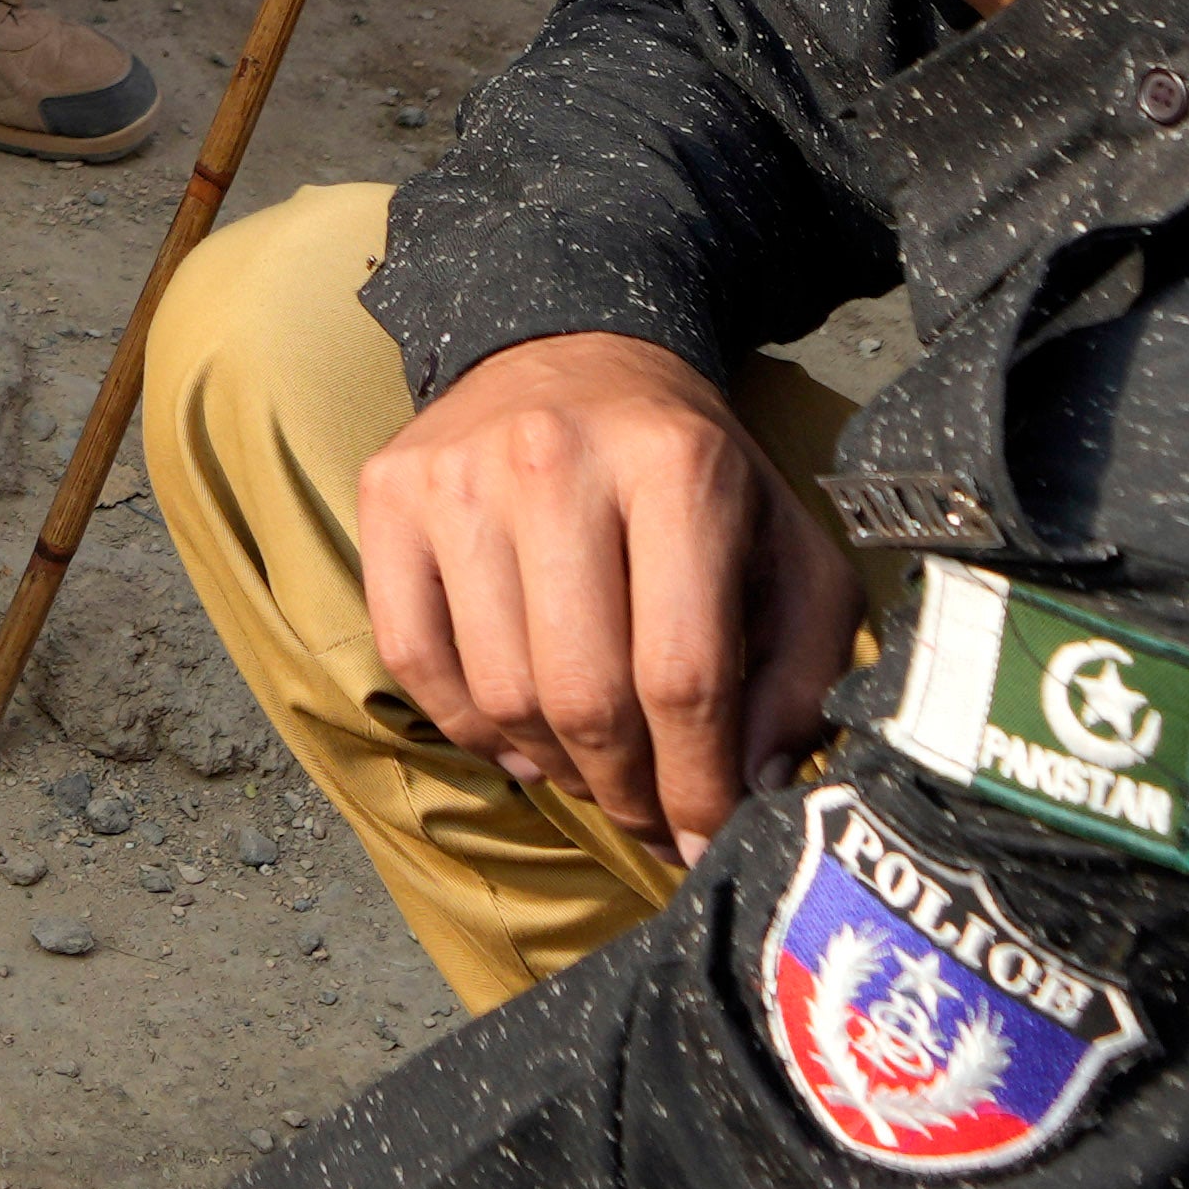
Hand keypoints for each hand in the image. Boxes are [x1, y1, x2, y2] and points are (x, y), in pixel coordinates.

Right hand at [356, 327, 854, 860]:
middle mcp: (555, 460)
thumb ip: (799, 665)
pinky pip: (414, 660)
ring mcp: (458, 476)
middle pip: (584, 696)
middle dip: (626, 790)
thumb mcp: (784, 544)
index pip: (681, 674)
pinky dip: (469, 728)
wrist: (573, 351)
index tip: (705, 837)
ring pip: (499, 693)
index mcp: (677, 467)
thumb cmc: (689, 471)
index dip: (697, 783)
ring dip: (553, 767)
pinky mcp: (389, 494)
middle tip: (649, 818)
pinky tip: (518, 734)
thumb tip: (756, 782)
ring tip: (591, 770)